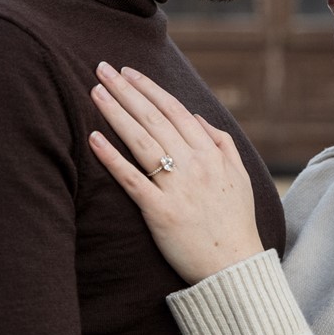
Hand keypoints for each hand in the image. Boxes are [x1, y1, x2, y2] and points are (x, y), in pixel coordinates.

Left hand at [89, 65, 264, 284]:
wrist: (234, 266)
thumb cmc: (234, 222)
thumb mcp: (240, 176)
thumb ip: (222, 142)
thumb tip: (196, 116)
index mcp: (211, 153)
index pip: (175, 111)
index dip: (149, 89)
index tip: (128, 73)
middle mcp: (194, 165)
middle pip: (154, 119)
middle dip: (126, 91)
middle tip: (101, 68)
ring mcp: (177, 188)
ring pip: (142, 141)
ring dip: (116, 113)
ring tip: (95, 92)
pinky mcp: (160, 212)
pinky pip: (132, 179)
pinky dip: (112, 158)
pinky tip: (93, 139)